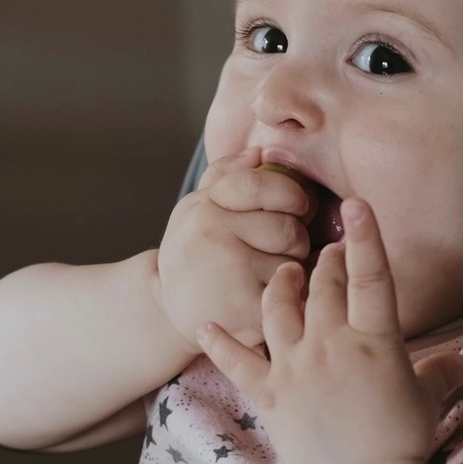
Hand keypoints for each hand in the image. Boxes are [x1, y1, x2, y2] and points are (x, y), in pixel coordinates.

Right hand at [155, 147, 312, 350]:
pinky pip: (291, 293)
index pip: (258, 184)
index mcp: (205, 206)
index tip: (297, 206)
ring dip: (294, 270)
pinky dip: (292, 296)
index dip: (290, 193)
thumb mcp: (194, 208)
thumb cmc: (190, 254)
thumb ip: (224, 176)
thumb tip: (258, 152)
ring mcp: (230, 272)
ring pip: (293, 262)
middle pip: (287, 227)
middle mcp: (213, 235)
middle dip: (296, 239)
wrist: (164, 312)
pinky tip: (274, 297)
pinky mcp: (246, 308)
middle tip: (284, 249)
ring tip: (273, 274)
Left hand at [197, 199, 462, 463]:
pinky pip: (237, 361)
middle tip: (329, 253)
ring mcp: (294, 366)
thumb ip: (441, 373)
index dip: (366, 238)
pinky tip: (205, 323)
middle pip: (322, 286)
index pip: (372, 278)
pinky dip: (219, 341)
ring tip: (286, 273)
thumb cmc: (401, 444)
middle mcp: (330, 343)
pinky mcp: (268, 393)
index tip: (356, 204)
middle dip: (326, 262)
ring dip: (281, 285)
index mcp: (375, 341)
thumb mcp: (427, 402)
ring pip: (277, 308)